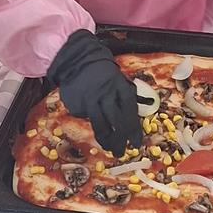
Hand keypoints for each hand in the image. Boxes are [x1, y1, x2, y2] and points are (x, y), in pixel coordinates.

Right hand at [47, 30, 142, 155]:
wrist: (76, 59)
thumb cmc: (103, 72)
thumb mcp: (118, 79)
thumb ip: (125, 96)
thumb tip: (133, 118)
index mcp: (119, 86)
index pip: (130, 112)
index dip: (134, 130)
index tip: (137, 144)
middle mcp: (105, 94)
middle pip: (116, 123)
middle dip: (121, 140)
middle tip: (122, 152)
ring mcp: (89, 100)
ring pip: (100, 126)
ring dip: (106, 140)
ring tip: (110, 148)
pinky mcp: (76, 104)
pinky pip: (85, 117)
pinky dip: (89, 120)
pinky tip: (89, 112)